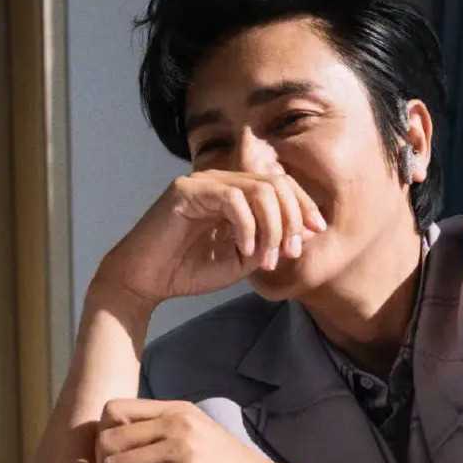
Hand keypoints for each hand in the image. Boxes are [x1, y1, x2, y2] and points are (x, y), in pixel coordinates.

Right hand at [94, 169, 326, 305]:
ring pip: (259, 190)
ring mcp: (204, 182)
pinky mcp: (187, 190)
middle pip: (276, 183)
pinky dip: (247, 226)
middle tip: (292, 251)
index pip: (280, 185)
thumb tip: (303, 232)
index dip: (303, 205)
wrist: (146, 281)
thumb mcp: (243, 258)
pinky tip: (245, 249)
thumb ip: (269, 242)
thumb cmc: (191, 270)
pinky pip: (232, 199)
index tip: (316, 231)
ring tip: (266, 259)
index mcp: (236, 193)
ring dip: (272, 227)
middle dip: (292, 218)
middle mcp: (222, 181)